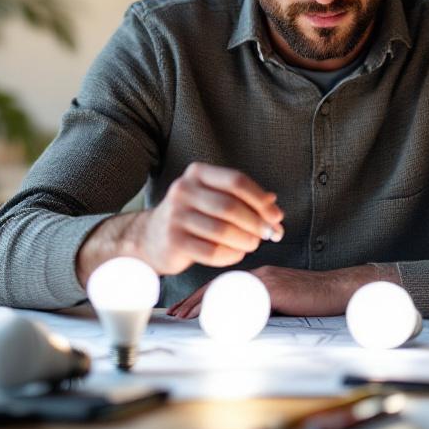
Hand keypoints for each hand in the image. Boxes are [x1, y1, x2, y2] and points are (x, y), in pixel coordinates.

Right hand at [138, 162, 284, 275]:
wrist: (151, 237)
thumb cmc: (193, 216)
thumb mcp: (215, 198)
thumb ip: (244, 199)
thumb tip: (275, 206)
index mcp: (197, 173)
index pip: (236, 181)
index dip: (260, 200)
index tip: (277, 217)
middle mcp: (183, 190)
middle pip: (231, 206)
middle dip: (257, 223)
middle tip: (270, 235)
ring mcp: (175, 216)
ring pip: (223, 231)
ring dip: (246, 241)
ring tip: (253, 244)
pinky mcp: (173, 242)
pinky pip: (212, 252)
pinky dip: (231, 255)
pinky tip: (236, 254)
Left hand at [167, 264, 398, 318]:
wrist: (341, 291)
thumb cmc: (317, 300)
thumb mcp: (287, 302)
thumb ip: (271, 306)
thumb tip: (253, 323)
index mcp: (261, 275)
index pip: (224, 284)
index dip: (200, 296)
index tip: (183, 309)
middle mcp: (260, 273)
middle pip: (218, 286)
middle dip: (192, 300)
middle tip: (174, 313)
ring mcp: (266, 279)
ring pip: (225, 290)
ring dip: (201, 304)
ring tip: (183, 317)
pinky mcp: (275, 288)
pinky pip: (243, 296)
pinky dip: (224, 305)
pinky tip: (211, 315)